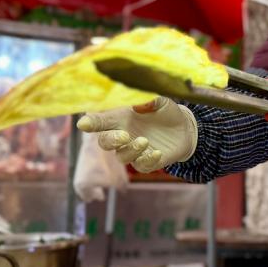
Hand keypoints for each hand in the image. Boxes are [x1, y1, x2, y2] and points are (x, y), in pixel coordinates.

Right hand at [77, 97, 197, 172]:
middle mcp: (123, 135)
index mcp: (120, 118)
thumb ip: (148, 100)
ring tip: (144, 141)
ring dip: (131, 150)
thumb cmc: (165, 111)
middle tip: (123, 136)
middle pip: (105, 142)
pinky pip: (141, 166)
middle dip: (110, 140)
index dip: (90, 123)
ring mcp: (134, 151)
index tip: (83, 124)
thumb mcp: (160, 101)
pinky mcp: (147, 162)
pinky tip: (157, 152)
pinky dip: (148, 160)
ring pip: (122, 156)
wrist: (184, 128)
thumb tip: (137, 104)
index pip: (100, 121)